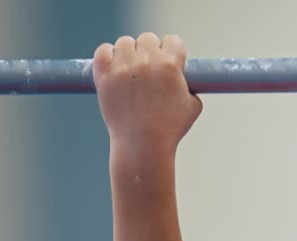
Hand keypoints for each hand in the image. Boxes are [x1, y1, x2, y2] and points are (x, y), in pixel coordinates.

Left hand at [93, 32, 201, 154]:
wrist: (143, 145)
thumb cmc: (171, 128)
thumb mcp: (193, 106)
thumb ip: (190, 86)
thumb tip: (185, 79)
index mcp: (170, 66)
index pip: (173, 40)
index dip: (173, 52)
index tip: (171, 62)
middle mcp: (146, 62)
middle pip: (148, 38)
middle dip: (151, 51)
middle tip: (150, 68)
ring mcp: (123, 68)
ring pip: (125, 42)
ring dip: (130, 52)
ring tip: (132, 70)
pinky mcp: (104, 76)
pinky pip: (103, 51)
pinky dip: (108, 56)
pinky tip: (115, 67)